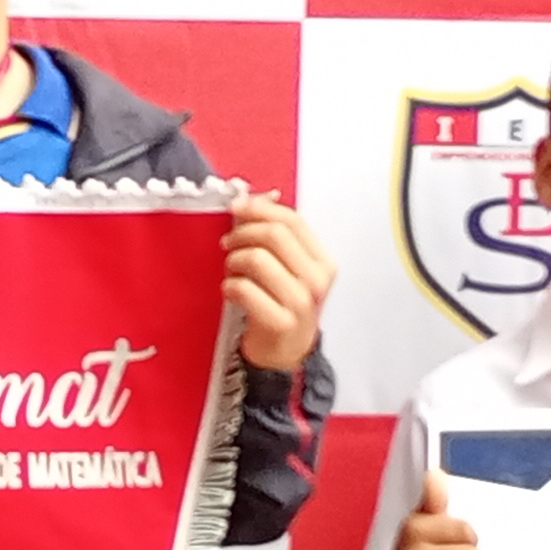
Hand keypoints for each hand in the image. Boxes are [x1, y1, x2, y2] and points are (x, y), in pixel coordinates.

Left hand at [224, 193, 335, 374]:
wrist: (285, 353)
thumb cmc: (282, 305)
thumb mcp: (287, 268)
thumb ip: (276, 235)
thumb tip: (258, 196)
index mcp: (323, 261)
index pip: (292, 220)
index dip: (259, 208)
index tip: (236, 208)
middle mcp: (317, 279)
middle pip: (274, 235)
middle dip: (243, 233)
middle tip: (228, 243)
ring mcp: (301, 302)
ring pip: (257, 259)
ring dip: (234, 261)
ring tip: (231, 270)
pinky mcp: (280, 322)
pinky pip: (244, 289)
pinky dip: (230, 286)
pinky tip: (231, 291)